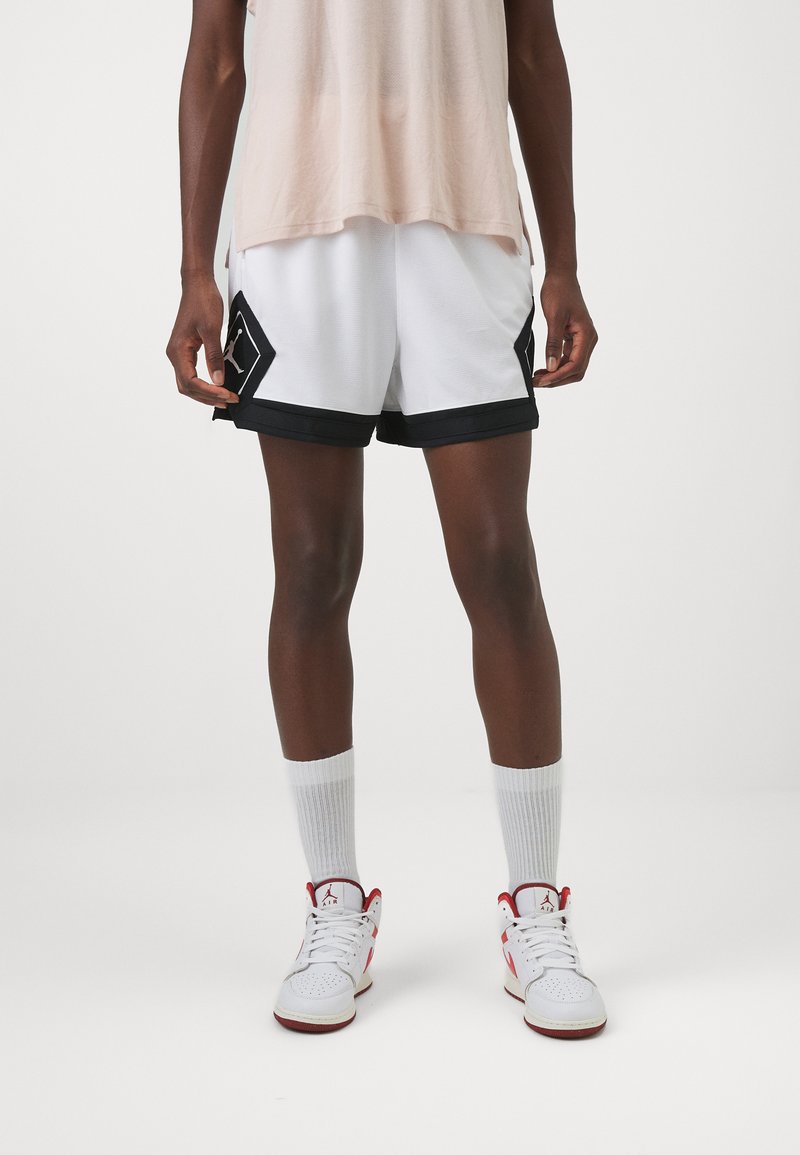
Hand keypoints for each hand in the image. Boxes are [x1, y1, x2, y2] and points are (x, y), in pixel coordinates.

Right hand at [165, 272, 239, 408]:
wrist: (197, 284)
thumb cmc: (203, 302)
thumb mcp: (211, 329)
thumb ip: (214, 357)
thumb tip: (218, 380)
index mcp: (177, 351)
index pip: (190, 382)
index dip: (209, 392)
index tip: (227, 394)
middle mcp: (175, 354)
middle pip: (187, 387)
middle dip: (208, 397)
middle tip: (230, 400)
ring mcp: (179, 353)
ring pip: (188, 383)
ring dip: (206, 393)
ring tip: (225, 397)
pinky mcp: (186, 350)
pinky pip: (192, 373)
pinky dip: (204, 384)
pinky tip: (218, 385)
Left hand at [533, 270, 597, 387]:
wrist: (561, 277)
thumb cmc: (559, 292)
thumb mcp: (554, 318)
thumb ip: (553, 343)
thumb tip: (551, 367)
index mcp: (587, 335)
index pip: (575, 365)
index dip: (558, 376)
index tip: (541, 381)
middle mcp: (589, 340)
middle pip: (576, 370)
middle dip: (557, 379)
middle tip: (537, 383)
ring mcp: (583, 340)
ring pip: (572, 367)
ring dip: (556, 375)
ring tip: (537, 378)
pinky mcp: (575, 338)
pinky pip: (568, 358)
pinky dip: (556, 366)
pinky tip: (543, 369)